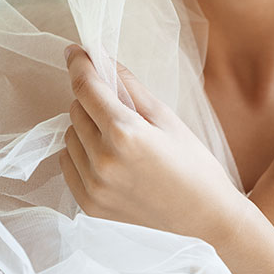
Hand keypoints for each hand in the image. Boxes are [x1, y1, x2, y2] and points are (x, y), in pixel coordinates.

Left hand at [58, 45, 243, 240]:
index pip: (87, 88)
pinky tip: (110, 159)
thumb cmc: (194, 165)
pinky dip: (81, 154)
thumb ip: (132, 88)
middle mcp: (103, 159)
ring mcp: (93, 186)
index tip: (75, 52)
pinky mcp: (88, 205)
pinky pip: (68, 165)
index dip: (79, 64)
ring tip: (119, 139)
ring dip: (86, 128)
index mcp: (126, 133)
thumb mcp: (168, 119)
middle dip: (92, 100)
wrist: (205, 221)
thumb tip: (105, 59)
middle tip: (118, 106)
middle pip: (75, 110)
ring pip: (69, 137)